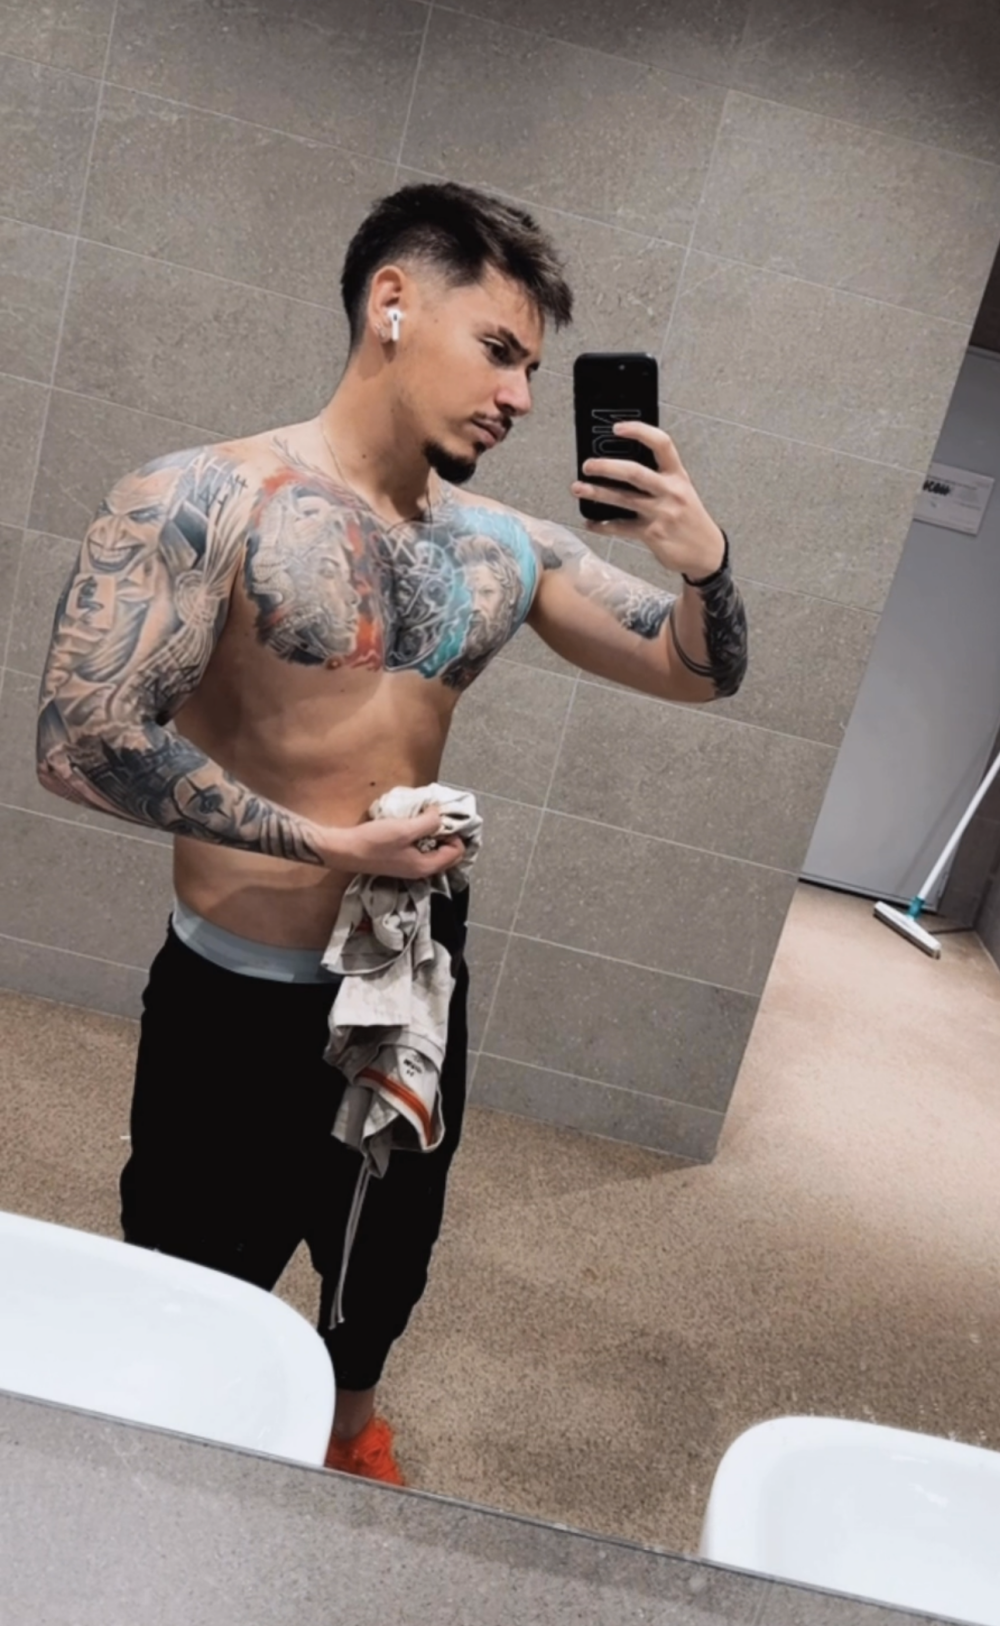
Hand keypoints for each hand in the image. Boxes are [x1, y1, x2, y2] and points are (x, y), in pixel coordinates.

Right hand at [321, 807, 466, 878]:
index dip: (456, 834)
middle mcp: (421, 870)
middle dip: (448, 836)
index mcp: (426, 866)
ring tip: (427, 818)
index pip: (456, 853)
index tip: (444, 818)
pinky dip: (422, 838)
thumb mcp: (405, 829)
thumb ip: (428, 822)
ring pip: (433, 851)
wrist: (345, 851)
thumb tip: (440, 814)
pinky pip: (420, 849)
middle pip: (447, 854)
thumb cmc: (374, 841)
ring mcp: (409, 867)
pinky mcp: (399, 860)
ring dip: (435, 836)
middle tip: (438, 817)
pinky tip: (413, 825)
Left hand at [571, 422, 724, 579]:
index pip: (661, 444)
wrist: (706, 552)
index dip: (639, 431)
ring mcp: (661, 513)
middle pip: (634, 472)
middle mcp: (671, 491)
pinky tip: (591, 523)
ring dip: (597, 493)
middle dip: (607, 467)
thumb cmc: (689, 519)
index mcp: (677, 475)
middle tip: (588, 465)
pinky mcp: (652, 534)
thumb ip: (658, 478)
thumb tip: (620, 468)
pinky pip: (620, 528)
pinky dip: (602, 525)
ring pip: (623, 499)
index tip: (617, 428)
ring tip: (578, 488)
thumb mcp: (681, 491)